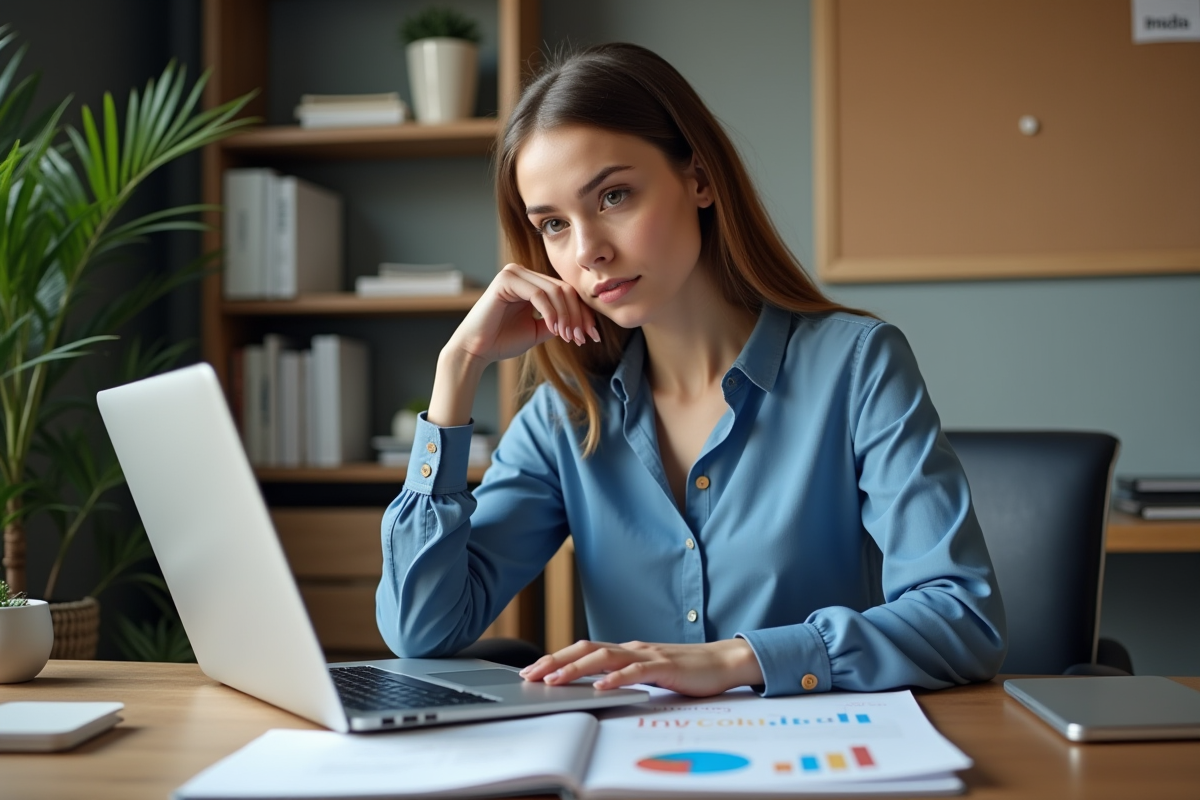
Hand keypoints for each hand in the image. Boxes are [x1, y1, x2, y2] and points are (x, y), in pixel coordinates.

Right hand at [450, 262, 599, 366]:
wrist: (477, 350)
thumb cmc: (503, 340)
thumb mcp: (539, 329)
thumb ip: (558, 320)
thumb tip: (582, 320)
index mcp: (530, 282)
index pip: (565, 292)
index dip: (582, 313)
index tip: (591, 335)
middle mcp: (523, 273)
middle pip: (564, 289)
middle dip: (577, 315)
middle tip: (582, 338)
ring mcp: (514, 273)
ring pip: (555, 291)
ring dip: (566, 316)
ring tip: (569, 337)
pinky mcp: (506, 280)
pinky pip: (539, 295)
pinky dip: (551, 313)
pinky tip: (555, 330)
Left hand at [519, 638, 763, 697]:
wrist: (722, 662)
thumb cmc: (685, 670)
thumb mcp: (647, 673)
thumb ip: (623, 675)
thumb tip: (593, 684)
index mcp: (625, 650)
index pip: (583, 650)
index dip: (556, 658)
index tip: (533, 670)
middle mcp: (632, 648)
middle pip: (586, 649)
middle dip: (556, 661)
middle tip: (531, 674)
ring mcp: (647, 655)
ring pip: (604, 657)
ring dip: (576, 668)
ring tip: (555, 680)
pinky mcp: (664, 666)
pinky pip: (635, 671)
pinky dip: (616, 678)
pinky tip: (601, 687)